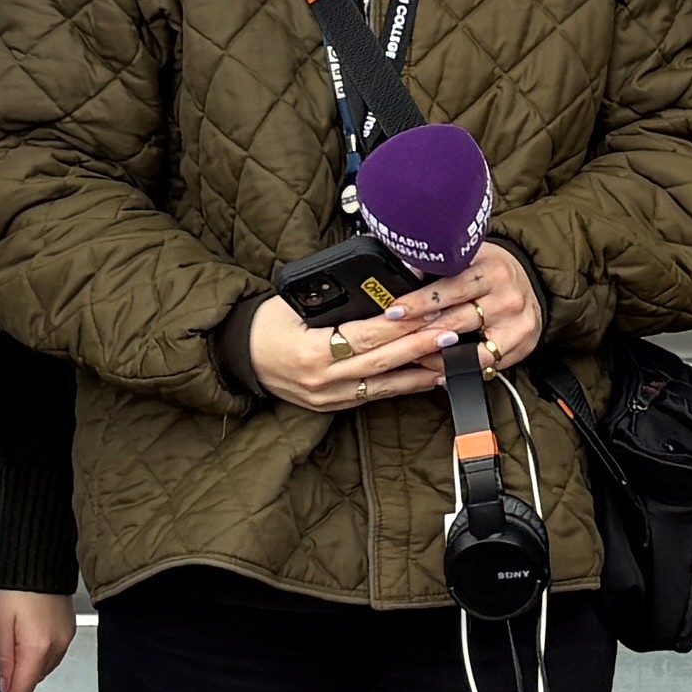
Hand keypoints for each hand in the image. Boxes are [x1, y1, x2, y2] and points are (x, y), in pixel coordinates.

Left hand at [0, 590, 74, 691]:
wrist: (37, 555)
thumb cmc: (15, 583)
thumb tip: (0, 690)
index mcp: (38, 647)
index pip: (21, 691)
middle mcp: (57, 646)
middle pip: (31, 681)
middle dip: (12, 679)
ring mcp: (65, 638)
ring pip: (40, 668)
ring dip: (24, 665)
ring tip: (7, 643)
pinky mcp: (66, 629)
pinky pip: (50, 652)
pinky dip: (35, 652)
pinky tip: (23, 635)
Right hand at [245, 289, 473, 413]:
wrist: (240, 358)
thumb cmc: (266, 324)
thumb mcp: (293, 303)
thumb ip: (333, 298)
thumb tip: (379, 284)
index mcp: (310, 351)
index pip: (365, 336)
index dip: (399, 325)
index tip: (428, 312)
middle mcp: (322, 379)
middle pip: (381, 362)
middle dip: (419, 347)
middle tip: (450, 332)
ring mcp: (328, 397)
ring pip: (383, 386)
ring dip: (419, 372)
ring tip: (450, 360)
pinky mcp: (333, 406)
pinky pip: (374, 396)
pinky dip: (402, 386)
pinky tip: (427, 378)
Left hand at [391, 250, 543, 370]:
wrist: (531, 284)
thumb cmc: (491, 271)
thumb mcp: (470, 257)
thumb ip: (442, 265)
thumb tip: (405, 268)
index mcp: (493, 270)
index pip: (452, 288)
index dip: (421, 301)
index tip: (395, 311)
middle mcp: (508, 298)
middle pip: (459, 320)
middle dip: (424, 331)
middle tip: (396, 338)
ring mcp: (517, 325)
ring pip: (473, 349)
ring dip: (440, 355)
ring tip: (415, 355)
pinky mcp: (522, 346)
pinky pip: (486, 365)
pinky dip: (461, 367)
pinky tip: (441, 368)